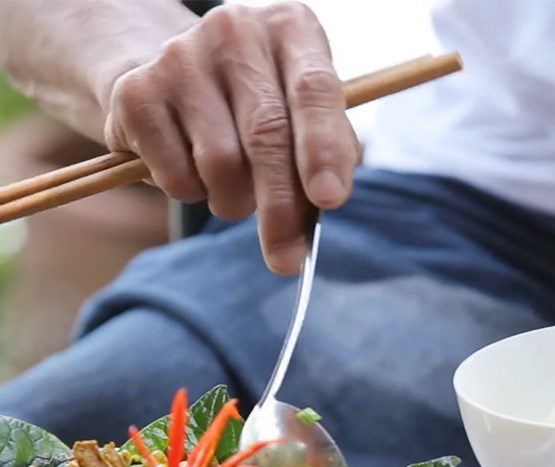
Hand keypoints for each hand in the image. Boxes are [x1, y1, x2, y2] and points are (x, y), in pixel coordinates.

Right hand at [104, 2, 358, 273]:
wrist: (171, 78)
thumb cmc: (256, 106)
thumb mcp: (301, 116)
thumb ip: (327, 154)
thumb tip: (326, 202)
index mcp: (291, 30)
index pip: (314, 90)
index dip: (323, 149)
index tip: (330, 200)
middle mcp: (235, 31)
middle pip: (266, 134)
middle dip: (281, 208)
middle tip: (287, 260)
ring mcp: (180, 56)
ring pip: (220, 162)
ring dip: (233, 202)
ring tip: (234, 192)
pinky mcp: (136, 93)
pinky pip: (176, 175)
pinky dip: (191, 194)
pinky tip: (193, 170)